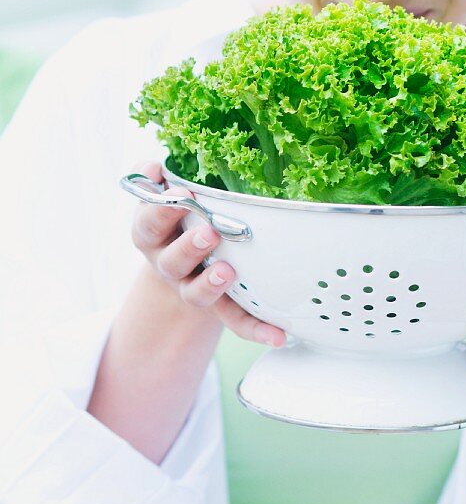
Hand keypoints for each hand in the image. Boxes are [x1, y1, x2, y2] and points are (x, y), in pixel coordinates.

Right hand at [130, 160, 286, 346]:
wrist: (182, 258)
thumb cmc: (175, 216)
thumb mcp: (160, 194)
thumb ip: (151, 177)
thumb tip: (152, 167)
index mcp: (151, 234)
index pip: (148, 224)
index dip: (161, 210)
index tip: (181, 193)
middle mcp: (167, 264)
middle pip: (171, 261)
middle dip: (189, 247)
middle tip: (209, 232)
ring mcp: (191, 287)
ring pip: (196, 292)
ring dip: (211, 284)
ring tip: (228, 272)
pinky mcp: (218, 306)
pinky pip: (235, 321)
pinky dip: (256, 330)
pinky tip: (278, 336)